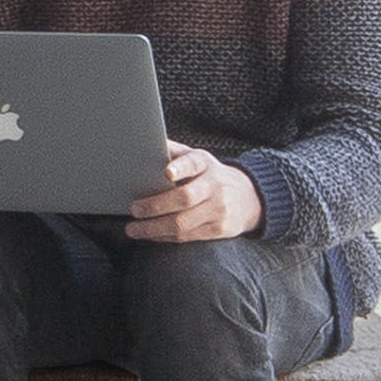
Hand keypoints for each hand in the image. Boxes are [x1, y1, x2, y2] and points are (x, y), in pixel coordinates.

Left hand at [125, 143, 266, 244]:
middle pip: (184, 198)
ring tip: (133, 229)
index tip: (167, 172)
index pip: (193, 163)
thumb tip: (143, 144)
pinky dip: (164, 237)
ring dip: (153, 228)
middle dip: (155, 206)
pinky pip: (187, 236)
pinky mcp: (219, 229)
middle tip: (134, 209)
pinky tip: (150, 235)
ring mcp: (219, 209)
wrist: (248, 198)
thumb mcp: (196, 158)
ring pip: (182, 223)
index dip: (180, 167)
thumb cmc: (209, 176)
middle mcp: (215, 186)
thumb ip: (172, 152)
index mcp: (205, 163)